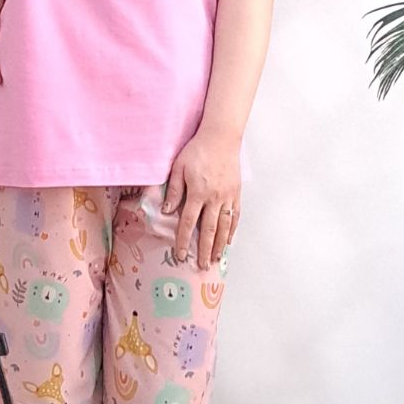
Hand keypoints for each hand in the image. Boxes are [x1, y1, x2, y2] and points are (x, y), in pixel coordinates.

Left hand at [161, 129, 240, 268]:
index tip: (180, 255)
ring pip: (224, 226)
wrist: (221, 138)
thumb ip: (173, 190)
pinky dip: (232, 230)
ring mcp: (228, 197)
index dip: (183, 240)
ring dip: (220, 244)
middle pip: (208, 230)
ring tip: (216, 258)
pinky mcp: (236, 193)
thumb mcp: (178, 168)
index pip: (188, 222)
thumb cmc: (197, 150)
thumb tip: (167, 211)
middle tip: (202, 265)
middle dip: (204, 250)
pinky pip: (235, 216)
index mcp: (198, 193)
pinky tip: (229, 240)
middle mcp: (214, 198)